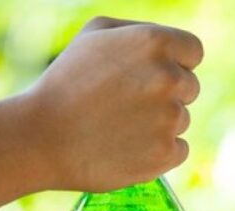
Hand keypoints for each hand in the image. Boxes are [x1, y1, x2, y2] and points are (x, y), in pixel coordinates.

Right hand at [21, 17, 203, 191]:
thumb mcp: (94, 35)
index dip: (176, 62)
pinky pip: (179, 150)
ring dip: (159, 124)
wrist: (41, 137)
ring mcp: (169, 118)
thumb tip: (172, 47)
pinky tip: (127, 146)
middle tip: (127, 104)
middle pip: (190, 87)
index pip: (194, 51)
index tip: (153, 74)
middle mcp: (168, 78)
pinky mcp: (165, 154)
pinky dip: (159, 151)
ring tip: (118, 126)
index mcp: (155, 43)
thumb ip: (140, 33)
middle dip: (167, 94)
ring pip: (182, 120)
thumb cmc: (65, 82)